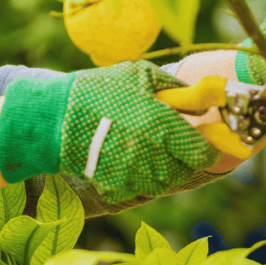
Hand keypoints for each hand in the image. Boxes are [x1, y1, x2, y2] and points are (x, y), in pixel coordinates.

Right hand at [0, 61, 221, 202]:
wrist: (57, 118)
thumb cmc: (99, 90)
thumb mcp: (139, 75)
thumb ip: (174, 88)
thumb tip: (198, 101)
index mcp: (162, 126)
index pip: (202, 153)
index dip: (207, 150)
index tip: (205, 145)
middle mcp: (153, 154)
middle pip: (185, 171)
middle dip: (183, 160)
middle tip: (174, 146)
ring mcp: (133, 173)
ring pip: (163, 183)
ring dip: (162, 170)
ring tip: (149, 152)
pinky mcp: (116, 185)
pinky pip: (138, 189)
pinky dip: (138, 179)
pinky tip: (127, 161)